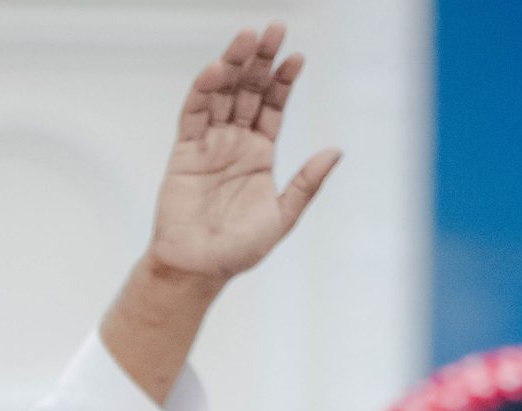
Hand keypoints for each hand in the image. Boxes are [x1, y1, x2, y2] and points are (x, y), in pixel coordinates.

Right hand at [146, 22, 340, 287]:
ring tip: (247, 37)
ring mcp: (209, 143)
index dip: (284, 81)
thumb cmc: (238, 251)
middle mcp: (235, 142)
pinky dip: (203, 90)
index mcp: (260, 154)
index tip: (297, 57)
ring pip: (223, 93)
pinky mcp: (185, 150)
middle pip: (249, 90)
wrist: (197, 270)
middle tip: (274, 29)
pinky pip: (194, 113)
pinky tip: (216, 70)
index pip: (273, 106)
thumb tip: (336, 151)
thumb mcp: (282, 216)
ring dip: (234, 64)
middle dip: (261, 59)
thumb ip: (307, 184)